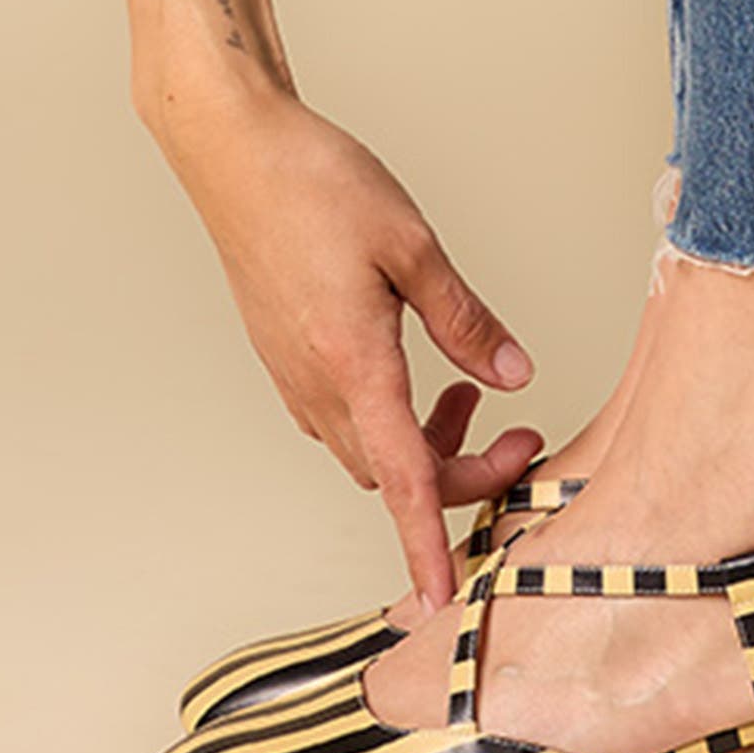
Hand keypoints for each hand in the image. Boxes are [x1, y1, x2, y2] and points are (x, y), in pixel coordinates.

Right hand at [161, 84, 542, 608]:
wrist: (233, 149)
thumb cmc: (312, 183)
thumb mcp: (411, 244)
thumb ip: (463, 318)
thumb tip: (513, 372)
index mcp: (353, 366)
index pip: (402, 482)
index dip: (427, 546)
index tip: (443, 602)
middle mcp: (315, 384)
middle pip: (392, 472)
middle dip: (460, 473)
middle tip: (519, 435)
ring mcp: (291, 371)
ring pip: (365, 446)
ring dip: (423, 442)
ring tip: (467, 387)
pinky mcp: (281, 351)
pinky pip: (340, 413)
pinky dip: (386, 413)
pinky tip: (410, 361)